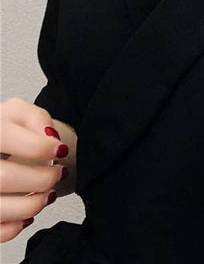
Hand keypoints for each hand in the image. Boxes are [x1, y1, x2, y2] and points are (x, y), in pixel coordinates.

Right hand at [0, 97, 68, 242]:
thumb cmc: (4, 130)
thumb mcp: (18, 113)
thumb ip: (36, 118)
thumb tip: (49, 137)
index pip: (6, 139)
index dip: (41, 147)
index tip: (60, 150)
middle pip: (4, 178)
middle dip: (42, 179)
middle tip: (59, 173)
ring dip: (32, 205)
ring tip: (48, 194)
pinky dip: (14, 226)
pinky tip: (27, 214)